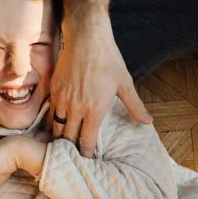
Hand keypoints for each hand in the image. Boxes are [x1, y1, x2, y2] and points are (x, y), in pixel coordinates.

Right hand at [52, 0, 150, 156]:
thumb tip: (147, 122)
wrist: (87, 37)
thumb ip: (135, 106)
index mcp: (95, 110)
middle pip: (69, 139)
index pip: (86, 142)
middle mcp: (76, 108)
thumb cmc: (108, 59)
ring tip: (63, 147)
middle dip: (71, 150)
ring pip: (56, 128)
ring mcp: (62, 99)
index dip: (86, 154)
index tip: (88, 161)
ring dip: (60, 139)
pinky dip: (52, 123)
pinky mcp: (54, 90)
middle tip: (74, 158)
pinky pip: (50, 113)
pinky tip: (57, 126)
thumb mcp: (125, 83)